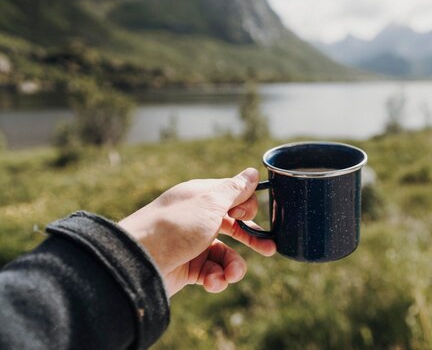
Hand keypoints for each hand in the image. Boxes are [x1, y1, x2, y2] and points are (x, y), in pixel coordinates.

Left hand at [118, 168, 275, 296]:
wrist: (138, 262)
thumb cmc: (175, 226)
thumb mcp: (210, 203)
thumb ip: (234, 189)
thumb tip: (252, 172)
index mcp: (202, 197)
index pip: (233, 196)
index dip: (246, 206)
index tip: (246, 213)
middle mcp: (198, 218)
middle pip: (234, 226)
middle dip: (252, 239)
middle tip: (270, 249)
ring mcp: (193, 244)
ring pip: (225, 254)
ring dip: (233, 267)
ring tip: (231, 275)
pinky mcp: (188, 268)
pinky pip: (212, 272)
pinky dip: (216, 278)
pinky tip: (213, 282)